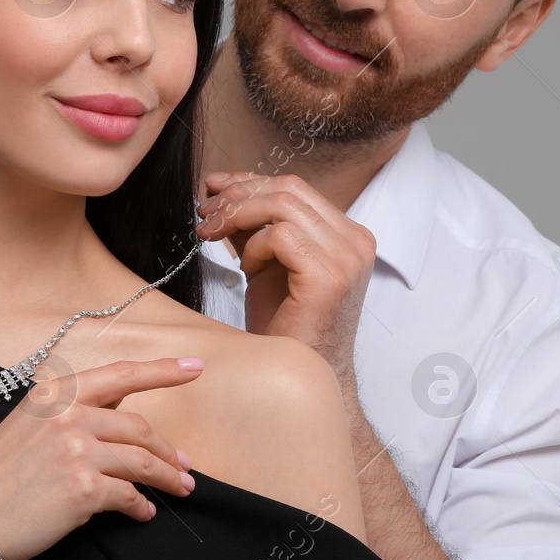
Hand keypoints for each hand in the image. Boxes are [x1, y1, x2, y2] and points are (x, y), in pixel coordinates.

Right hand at [0, 357, 202, 559]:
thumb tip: (120, 413)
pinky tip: (143, 514)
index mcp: (53, 395)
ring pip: (142, 460)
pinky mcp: (83, 489)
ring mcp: (76, 451)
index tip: (194, 369)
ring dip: (167, 478)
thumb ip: (70, 412)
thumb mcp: (26, 427)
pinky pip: (129, 496)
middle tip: (185, 466)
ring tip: (180, 489)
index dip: (162, 372)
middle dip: (167, 449)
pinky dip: (141, 507)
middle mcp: (67, 416)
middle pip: (139, 426)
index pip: (120, 375)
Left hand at [193, 171, 374, 385]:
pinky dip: (254, 246)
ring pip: (282, 204)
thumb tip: (220, 186)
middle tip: (204, 213)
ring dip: (237, 214)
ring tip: (211, 234)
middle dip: (237, 195)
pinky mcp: (329, 277)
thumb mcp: (265, 264)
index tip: (214, 189)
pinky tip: (245, 267)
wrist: (303, 376)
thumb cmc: (285, 325)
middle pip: (288, 188)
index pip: (295, 188)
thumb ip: (252, 226)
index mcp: (346, 235)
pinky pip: (281, 236)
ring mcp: (347, 258)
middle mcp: (354, 241)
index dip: (249, 183)